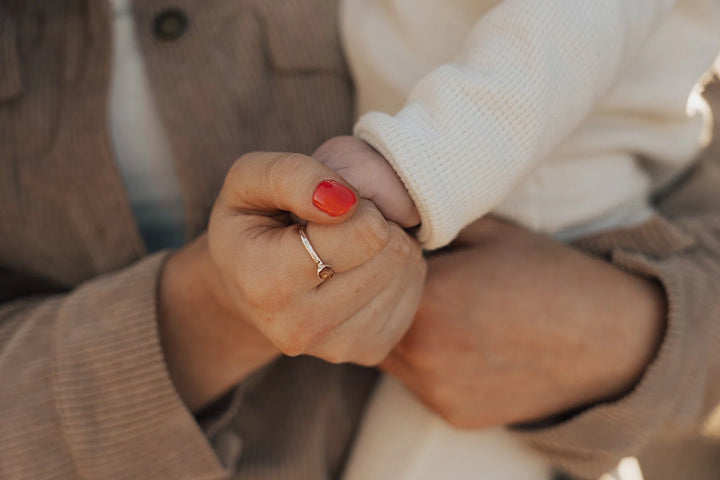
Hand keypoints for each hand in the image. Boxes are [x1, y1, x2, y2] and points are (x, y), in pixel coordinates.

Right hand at [159, 152, 425, 410]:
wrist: (248, 287)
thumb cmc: (253, 222)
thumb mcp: (250, 179)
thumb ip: (293, 176)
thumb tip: (345, 201)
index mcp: (267, 282)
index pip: (365, 230)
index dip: (356, 201)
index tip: (330, 204)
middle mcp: (301, 326)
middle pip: (392, 250)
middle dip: (376, 221)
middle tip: (342, 222)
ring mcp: (338, 346)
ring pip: (407, 270)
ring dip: (389, 243)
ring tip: (350, 243)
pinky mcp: (369, 350)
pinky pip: (414, 292)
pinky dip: (396, 269)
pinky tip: (362, 266)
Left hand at [382, 217, 665, 427]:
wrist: (610, 339)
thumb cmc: (552, 276)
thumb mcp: (490, 233)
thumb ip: (430, 227)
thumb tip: (391, 222)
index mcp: (428, 298)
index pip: (369, 279)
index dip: (377, 266)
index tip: (390, 256)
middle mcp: (422, 351)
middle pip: (371, 322)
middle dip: (382, 302)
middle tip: (414, 284)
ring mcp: (436, 389)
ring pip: (390, 356)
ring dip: (402, 334)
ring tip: (444, 313)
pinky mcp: (453, 414)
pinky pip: (419, 383)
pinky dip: (428, 363)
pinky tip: (464, 344)